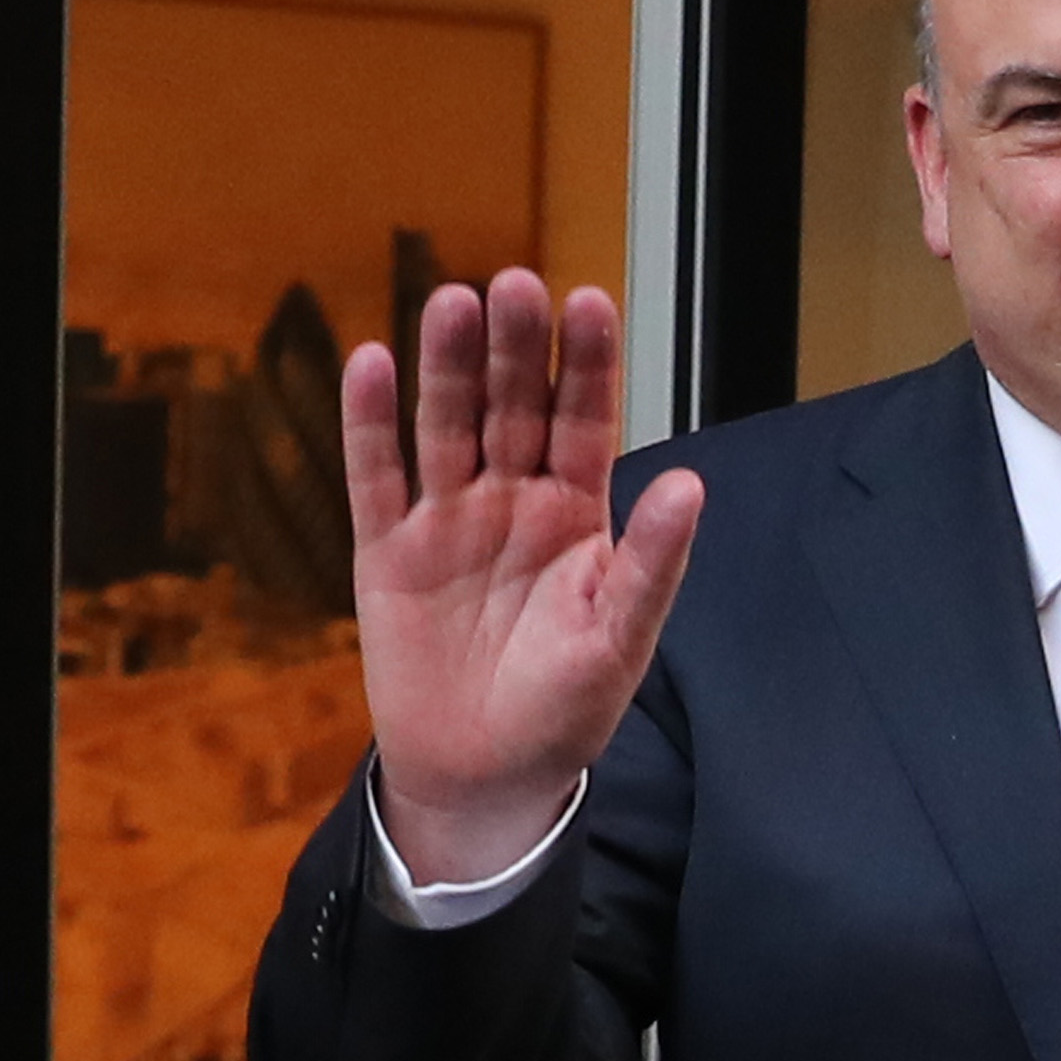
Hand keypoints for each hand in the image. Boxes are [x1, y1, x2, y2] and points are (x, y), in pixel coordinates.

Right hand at [344, 269, 702, 883]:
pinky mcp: (387, 549)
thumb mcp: (620, 639)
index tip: (589, 301)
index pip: (585, 419)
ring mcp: (448, 517)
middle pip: (513, 406)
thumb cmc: (565, 707)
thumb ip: (651, 563)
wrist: (486, 777)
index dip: (586, 364)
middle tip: (516, 284)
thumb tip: (690, 484)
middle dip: (516, 348)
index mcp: (577, 512)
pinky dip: (370, 423)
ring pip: (446, 425)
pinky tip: (370, 363)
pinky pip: (377, 476)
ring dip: (448, 366)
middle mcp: (513, 498)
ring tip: (453, 303)